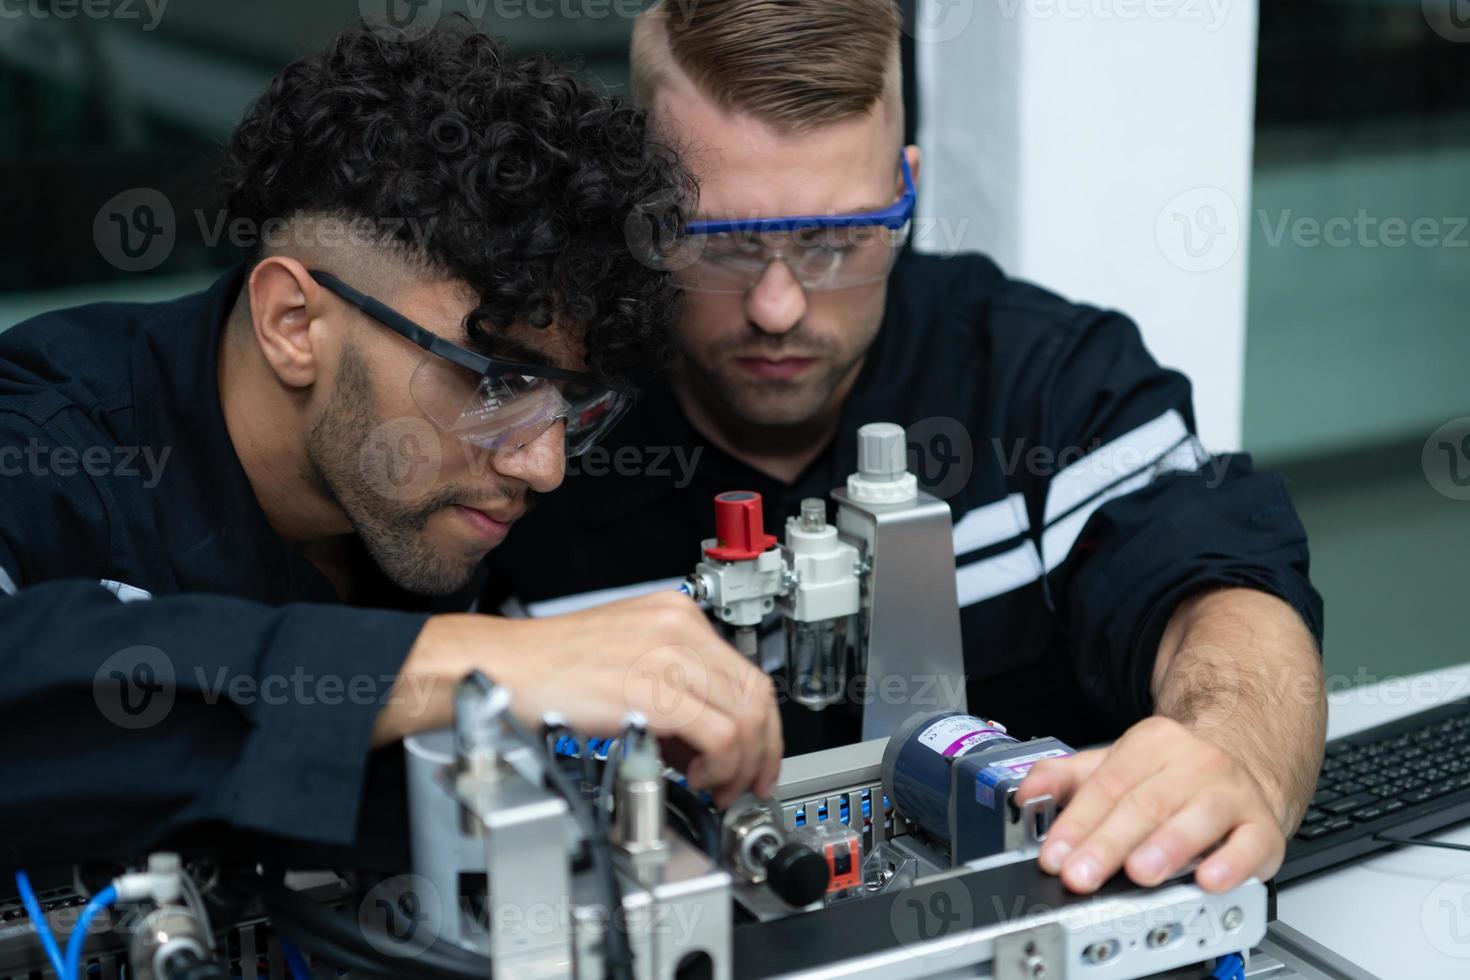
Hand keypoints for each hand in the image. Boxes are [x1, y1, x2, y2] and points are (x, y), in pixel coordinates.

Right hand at [380, 592, 782, 806]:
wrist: (502, 667)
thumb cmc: (548, 667)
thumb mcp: (626, 662)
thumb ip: (672, 691)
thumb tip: (703, 742)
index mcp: (675, 615)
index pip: (747, 672)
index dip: (760, 725)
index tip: (755, 756)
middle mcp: (680, 626)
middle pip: (756, 693)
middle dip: (761, 749)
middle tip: (746, 782)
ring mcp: (670, 654)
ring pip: (746, 716)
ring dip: (740, 764)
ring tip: (714, 786)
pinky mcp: (655, 689)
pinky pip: (720, 734)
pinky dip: (719, 765)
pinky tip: (694, 777)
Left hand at [1017, 716, 1288, 894]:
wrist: (1247, 758)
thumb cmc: (1175, 773)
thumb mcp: (1116, 764)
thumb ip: (1068, 778)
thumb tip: (1027, 792)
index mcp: (1151, 744)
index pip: (1106, 786)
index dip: (1076, 824)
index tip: (1054, 855)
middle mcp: (1193, 764)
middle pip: (1144, 805)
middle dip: (1108, 844)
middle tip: (1082, 875)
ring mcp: (1231, 794)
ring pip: (1197, 819)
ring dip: (1166, 848)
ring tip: (1139, 873)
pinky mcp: (1262, 827)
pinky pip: (1250, 845)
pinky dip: (1231, 864)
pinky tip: (1210, 880)